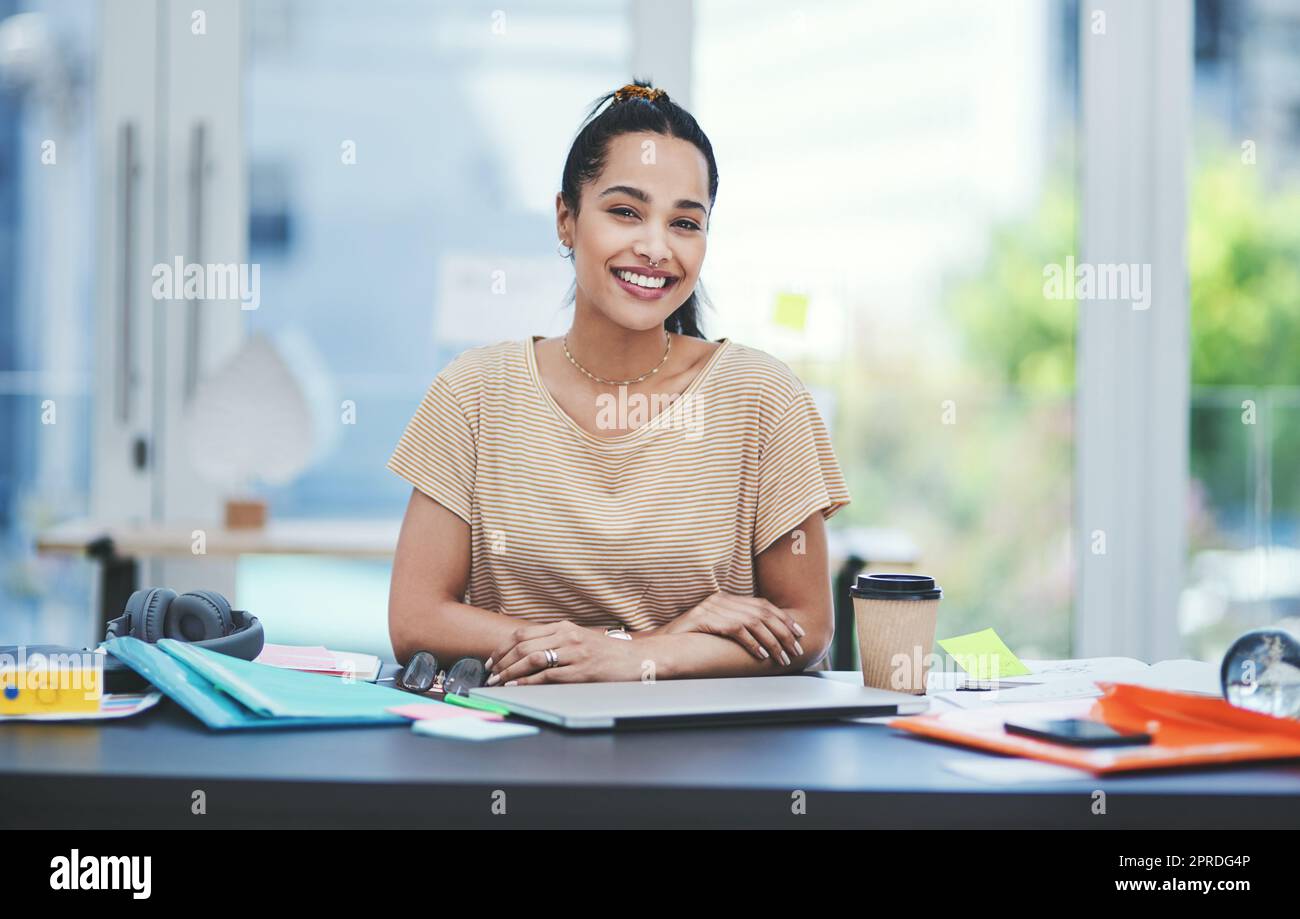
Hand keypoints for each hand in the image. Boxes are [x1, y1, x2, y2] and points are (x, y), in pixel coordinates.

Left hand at [485, 620, 640, 684]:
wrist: (636, 659)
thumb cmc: (606, 653)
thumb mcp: (579, 639)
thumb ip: (556, 642)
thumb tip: (527, 654)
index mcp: (563, 627)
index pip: (522, 634)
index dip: (502, 647)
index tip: (491, 660)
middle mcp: (567, 636)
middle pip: (523, 645)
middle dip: (501, 661)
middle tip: (490, 673)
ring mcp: (574, 653)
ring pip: (532, 659)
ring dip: (510, 671)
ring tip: (498, 681)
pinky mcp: (580, 670)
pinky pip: (547, 675)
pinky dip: (528, 681)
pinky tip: (517, 685)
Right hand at [660, 591, 804, 664]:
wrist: (659, 641)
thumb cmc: (690, 640)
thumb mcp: (716, 629)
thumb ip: (736, 628)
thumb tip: (766, 640)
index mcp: (726, 598)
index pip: (763, 605)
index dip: (783, 618)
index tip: (800, 633)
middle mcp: (721, 599)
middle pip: (762, 613)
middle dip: (783, 632)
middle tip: (796, 650)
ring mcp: (713, 607)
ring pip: (752, 622)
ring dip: (772, 641)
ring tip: (782, 657)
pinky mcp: (705, 618)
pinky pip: (735, 629)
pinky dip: (751, 642)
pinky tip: (761, 654)